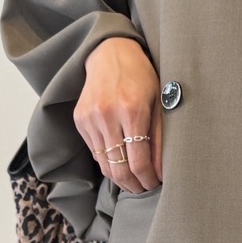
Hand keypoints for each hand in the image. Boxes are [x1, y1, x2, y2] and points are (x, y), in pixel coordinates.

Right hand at [75, 37, 162, 193]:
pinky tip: (119, 161)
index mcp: (132, 111)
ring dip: (119, 178)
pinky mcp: (80, 120)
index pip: (138, 162)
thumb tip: (161, 172)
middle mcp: (107, 116)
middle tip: (144, 189)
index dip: (147, 180)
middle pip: (119, 170)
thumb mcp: (159, 103)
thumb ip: (160, 138)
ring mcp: (90, 118)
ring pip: (104, 165)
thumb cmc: (141, 76)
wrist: (110, 53)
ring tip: (133, 180)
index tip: (155, 185)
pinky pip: (95, 153)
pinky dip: (108, 162)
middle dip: (133, 185)